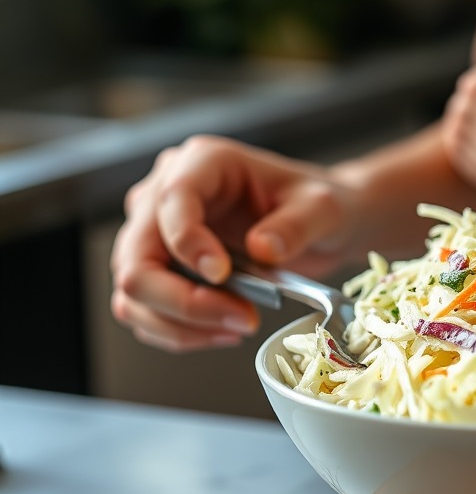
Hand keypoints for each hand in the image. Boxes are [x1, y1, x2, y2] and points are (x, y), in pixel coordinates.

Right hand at [110, 135, 352, 351]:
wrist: (321, 226)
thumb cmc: (317, 205)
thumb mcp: (323, 208)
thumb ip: (297, 225)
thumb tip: (262, 248)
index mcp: (204, 162)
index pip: (171, 199)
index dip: (188, 242)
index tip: (221, 274)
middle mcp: (166, 193)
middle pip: (137, 257)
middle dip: (182, 299)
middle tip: (239, 318)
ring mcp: (157, 233)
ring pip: (134, 291)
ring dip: (180, 323)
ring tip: (239, 326)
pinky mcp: (160, 269)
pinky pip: (146, 310)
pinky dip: (180, 331)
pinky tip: (225, 330)